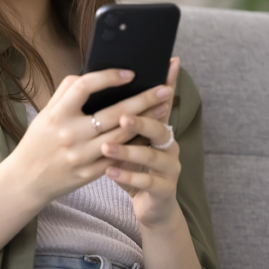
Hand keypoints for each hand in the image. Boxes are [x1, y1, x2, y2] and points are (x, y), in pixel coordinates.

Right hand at [8, 66, 174, 207]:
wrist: (25, 180)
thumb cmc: (38, 142)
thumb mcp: (44, 113)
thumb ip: (66, 92)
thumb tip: (92, 74)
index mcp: (56, 115)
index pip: (85, 87)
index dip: (108, 77)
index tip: (129, 73)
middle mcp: (69, 134)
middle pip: (114, 113)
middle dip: (144, 99)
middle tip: (164, 89)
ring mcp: (81, 156)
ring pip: (122, 135)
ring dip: (146, 121)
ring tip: (163, 108)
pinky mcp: (89, 173)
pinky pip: (119, 156)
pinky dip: (136, 144)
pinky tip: (150, 134)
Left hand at [99, 57, 182, 226]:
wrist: (151, 204)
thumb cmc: (132, 165)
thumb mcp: (127, 140)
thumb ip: (119, 118)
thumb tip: (99, 87)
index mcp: (157, 127)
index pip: (161, 102)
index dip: (166, 83)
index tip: (167, 64)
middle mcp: (168, 143)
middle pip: (157, 127)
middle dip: (139, 120)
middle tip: (121, 116)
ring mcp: (169, 166)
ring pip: (151, 155)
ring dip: (128, 150)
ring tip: (106, 147)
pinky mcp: (164, 188)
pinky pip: (147, 181)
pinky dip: (127, 175)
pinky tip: (110, 172)